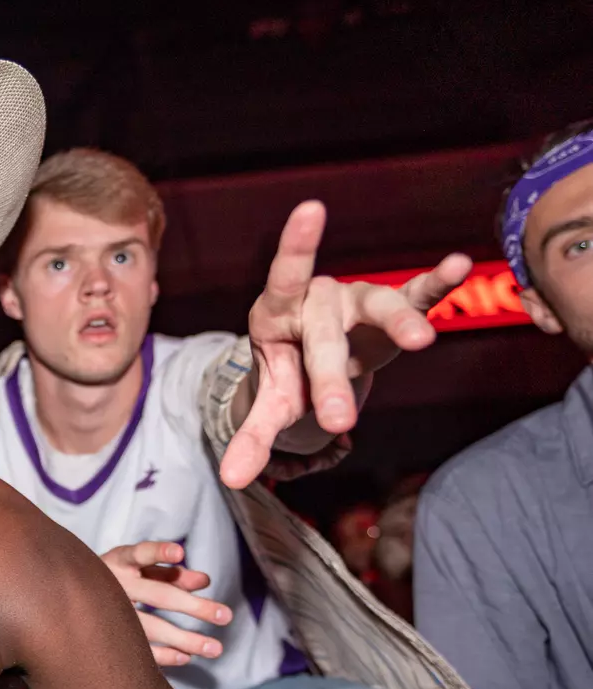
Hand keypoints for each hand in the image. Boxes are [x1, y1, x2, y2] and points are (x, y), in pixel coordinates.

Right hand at [100, 541, 231, 666]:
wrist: (67, 600)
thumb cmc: (116, 579)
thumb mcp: (140, 569)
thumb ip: (171, 573)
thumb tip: (204, 581)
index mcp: (119, 562)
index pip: (141, 553)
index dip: (159, 552)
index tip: (180, 552)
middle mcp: (112, 585)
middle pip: (157, 595)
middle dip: (194, 606)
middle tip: (226, 616)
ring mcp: (107, 614)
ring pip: (150, 628)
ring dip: (185, 639)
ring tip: (215, 649)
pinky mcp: (107, 638)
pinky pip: (138, 649)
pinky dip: (163, 655)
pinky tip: (186, 658)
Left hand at [219, 200, 471, 488]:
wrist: (316, 360)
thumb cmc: (289, 373)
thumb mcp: (270, 403)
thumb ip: (252, 437)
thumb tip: (228, 479)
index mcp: (276, 313)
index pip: (284, 277)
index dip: (298, 244)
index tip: (312, 208)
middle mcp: (317, 299)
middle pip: (324, 334)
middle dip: (329, 379)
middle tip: (337, 421)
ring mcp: (357, 300)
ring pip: (378, 306)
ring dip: (399, 323)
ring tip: (421, 341)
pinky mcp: (393, 309)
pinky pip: (416, 294)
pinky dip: (438, 284)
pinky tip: (459, 266)